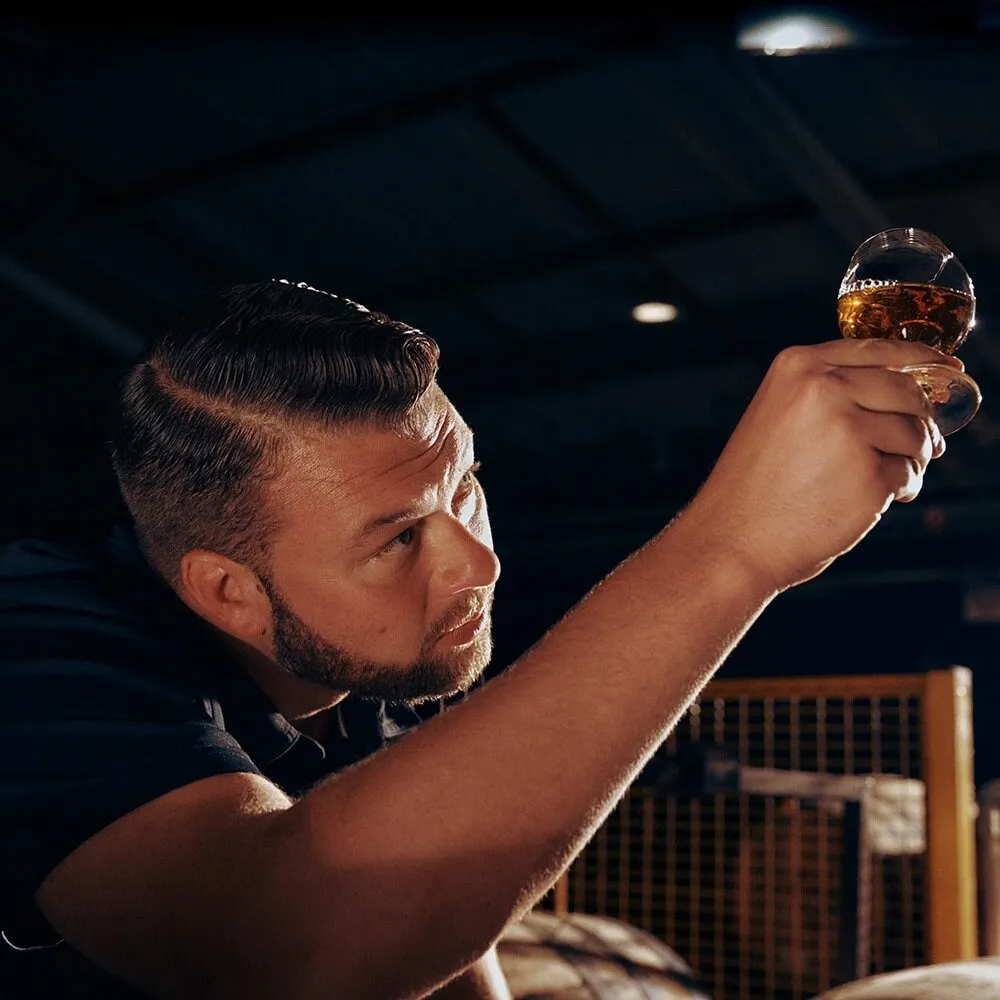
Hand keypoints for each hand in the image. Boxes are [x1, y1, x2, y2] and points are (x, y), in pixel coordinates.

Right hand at [684, 338, 959, 591]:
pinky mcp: (867, 474)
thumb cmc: (757, 485)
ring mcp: (847, 430)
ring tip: (870, 482)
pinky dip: (899, 489)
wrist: (731, 540)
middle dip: (919, 422)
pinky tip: (866, 503)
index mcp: (799, 366)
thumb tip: (915, 392)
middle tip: (916, 448)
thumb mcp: (781, 415)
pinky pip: (909, 474)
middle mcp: (824, 389)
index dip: (923, 359)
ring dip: (909, 460)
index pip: (881, 349)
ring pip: (916, 434)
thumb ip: (832, 393)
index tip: (949, 370)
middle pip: (908, 391)